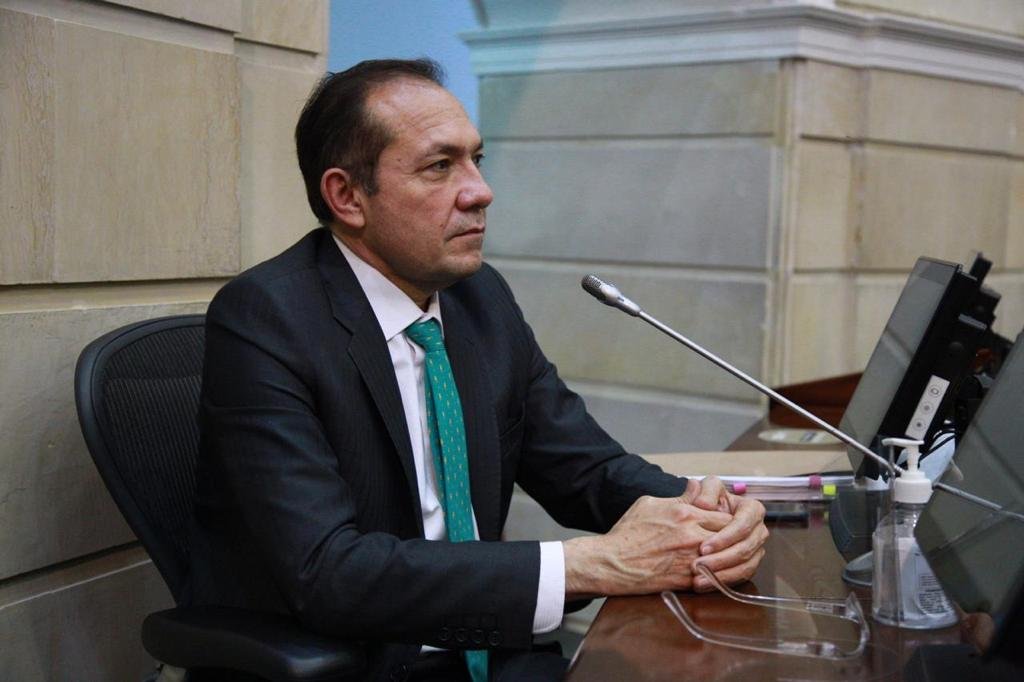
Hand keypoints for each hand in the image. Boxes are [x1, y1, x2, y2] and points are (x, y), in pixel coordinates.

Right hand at [563, 495, 733, 597]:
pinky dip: (719, 574)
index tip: (725, 524)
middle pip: (730, 535)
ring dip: (730, 557)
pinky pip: (715, 576)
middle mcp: (692, 534)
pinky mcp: (688, 579)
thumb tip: (696, 486)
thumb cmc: (629, 532)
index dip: (729, 521)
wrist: (614, 562)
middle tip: (733, 541)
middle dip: (733, 538)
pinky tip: (717, 572)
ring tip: (728, 557)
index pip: (725, 515)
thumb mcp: (650, 503)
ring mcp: (691, 558)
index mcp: (685, 514)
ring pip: (727, 557)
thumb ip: (679, 497)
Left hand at [682, 476, 767, 591]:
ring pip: (745, 566)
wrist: (707, 515)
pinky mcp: (750, 563)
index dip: (724, 538)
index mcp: (752, 509)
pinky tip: (705, 584)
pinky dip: (723, 582)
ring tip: (699, 580)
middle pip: (745, 548)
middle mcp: (758, 530)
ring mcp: (756, 548)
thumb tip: (704, 504)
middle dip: (721, 559)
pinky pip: (741, 576)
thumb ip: (706, 492)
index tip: (703, 547)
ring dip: (722, 574)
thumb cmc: (709, 499)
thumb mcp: (707, 489)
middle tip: (699, 565)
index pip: (742, 526)